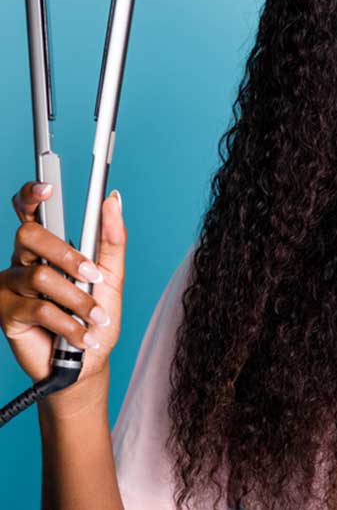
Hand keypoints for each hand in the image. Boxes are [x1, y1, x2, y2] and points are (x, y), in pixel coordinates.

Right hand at [0, 181, 126, 391]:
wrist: (88, 361)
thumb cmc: (96, 315)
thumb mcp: (112, 275)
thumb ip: (111, 238)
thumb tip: (112, 199)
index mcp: (47, 247)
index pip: (31, 212)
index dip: (31, 195)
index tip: (47, 188)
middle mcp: (24, 261)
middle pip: (31, 235)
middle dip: (67, 254)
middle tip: (93, 275)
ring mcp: (12, 286)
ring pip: (40, 275)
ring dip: (77, 299)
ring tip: (97, 317)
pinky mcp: (6, 313)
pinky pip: (37, 308)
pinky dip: (68, 322)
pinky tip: (82, 335)